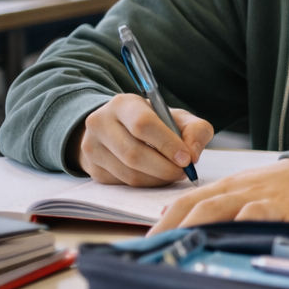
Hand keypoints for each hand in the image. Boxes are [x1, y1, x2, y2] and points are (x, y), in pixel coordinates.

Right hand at [77, 93, 212, 186]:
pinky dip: (146, 184)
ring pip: (128, 173)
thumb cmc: (155, 122)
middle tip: (183, 172)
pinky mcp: (92, 169)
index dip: (167, 144)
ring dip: (157, 179)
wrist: (119, 128)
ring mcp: (92, 147)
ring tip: (173, 173)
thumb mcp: (178, 117)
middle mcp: (100, 123)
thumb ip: (195, 130)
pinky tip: (156, 176)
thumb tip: (193, 155)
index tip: (186, 159)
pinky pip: (123, 184)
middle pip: (133, 153)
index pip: (143, 125)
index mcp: (123, 104)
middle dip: (164, 167)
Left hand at [149, 159, 288, 233]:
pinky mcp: (284, 210)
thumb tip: (169, 214)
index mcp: (225, 188)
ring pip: (224, 209)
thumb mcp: (240, 188)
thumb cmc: (277, 187)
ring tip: (184, 246)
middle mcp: (238, 192)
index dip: (164, 221)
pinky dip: (245, 224)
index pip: (186, 201)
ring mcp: (260, 200)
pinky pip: (261, 214)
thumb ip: (208, 201)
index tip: (146, 243)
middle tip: (157, 251)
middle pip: (200, 206)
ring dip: (200, 227)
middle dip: (175, 228)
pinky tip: (233, 238)